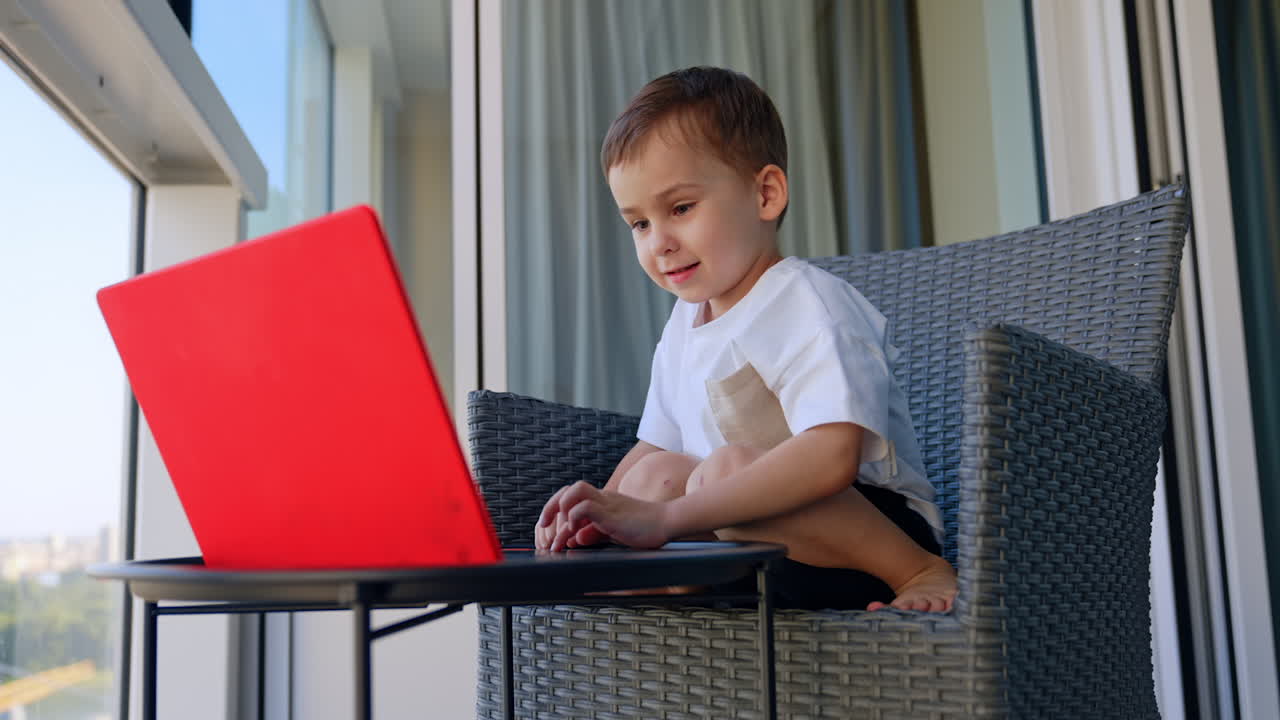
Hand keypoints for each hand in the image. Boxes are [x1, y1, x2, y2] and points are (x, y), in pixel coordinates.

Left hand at [545, 481, 671, 550]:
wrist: (668, 522)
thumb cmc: (646, 528)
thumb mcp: (614, 532)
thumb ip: (594, 533)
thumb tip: (575, 538)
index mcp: (603, 501)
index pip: (572, 495)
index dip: (557, 509)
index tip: (551, 531)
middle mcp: (603, 498)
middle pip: (568, 489)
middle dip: (551, 507)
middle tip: (544, 526)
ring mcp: (607, 503)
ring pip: (574, 491)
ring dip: (561, 509)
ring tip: (560, 530)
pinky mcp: (612, 513)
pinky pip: (585, 508)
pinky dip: (574, 519)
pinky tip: (576, 534)